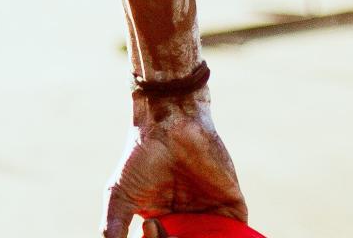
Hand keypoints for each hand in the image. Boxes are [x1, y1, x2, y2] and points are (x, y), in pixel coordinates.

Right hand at [103, 89, 246, 237]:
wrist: (169, 125)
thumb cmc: (140, 158)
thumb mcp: (120, 195)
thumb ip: (114, 225)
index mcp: (164, 226)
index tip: (150, 225)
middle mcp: (188, 225)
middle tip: (159, 226)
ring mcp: (211, 217)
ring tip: (180, 233)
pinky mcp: (232, 209)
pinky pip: (237, 237)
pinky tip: (207, 234)